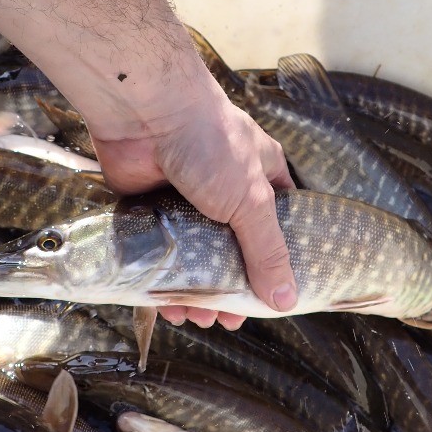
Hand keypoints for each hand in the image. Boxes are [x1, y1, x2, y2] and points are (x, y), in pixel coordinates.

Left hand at [92, 83, 297, 329]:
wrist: (145, 113)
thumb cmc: (210, 142)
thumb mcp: (252, 200)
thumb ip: (267, 251)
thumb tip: (286, 300)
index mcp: (261, 179)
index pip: (278, 230)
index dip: (275, 265)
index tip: (270, 300)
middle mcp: (225, 190)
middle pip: (233, 251)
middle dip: (230, 288)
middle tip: (226, 318)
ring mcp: (186, 200)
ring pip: (194, 257)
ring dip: (195, 291)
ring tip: (196, 317)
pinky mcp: (151, 208)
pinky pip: (160, 253)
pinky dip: (163, 280)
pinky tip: (166, 303)